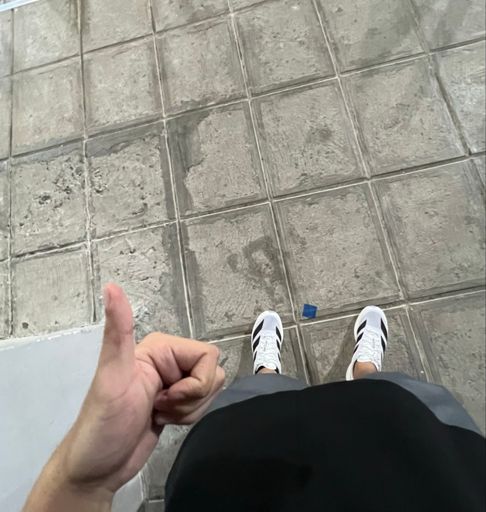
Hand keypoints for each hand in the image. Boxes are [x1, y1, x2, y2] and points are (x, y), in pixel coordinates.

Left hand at [23, 283, 224, 510]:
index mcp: (160, 348)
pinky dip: (189, 416)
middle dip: (193, 398)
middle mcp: (169, 360)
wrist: (97, 469)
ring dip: (190, 409)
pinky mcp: (176, 402)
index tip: (169, 396)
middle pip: (211, 372)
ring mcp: (174, 382)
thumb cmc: (103, 424)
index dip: (197, 382)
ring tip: (160, 414)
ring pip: (210, 389)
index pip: (207, 355)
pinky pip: (203, 403)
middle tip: (161, 406)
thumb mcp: (111, 377)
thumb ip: (117, 331)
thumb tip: (111, 285)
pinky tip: (164, 421)